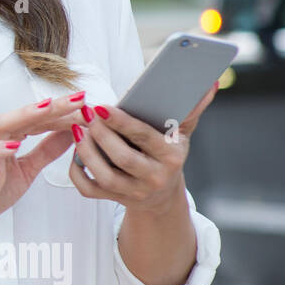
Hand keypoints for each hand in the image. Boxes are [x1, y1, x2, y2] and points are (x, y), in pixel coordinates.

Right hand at [0, 91, 85, 246]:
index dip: (64, 112)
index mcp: (8, 136)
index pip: (39, 119)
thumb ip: (46, 151)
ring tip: (50, 108)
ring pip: (3, 125)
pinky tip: (15, 145)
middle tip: (79, 98)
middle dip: (53, 106)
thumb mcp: (27, 170)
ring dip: (27, 116)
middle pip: (25, 115)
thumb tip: (71, 132)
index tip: (88, 106)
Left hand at [69, 80, 219, 212]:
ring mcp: (135, 192)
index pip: (144, 137)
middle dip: (101, 135)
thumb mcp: (181, 134)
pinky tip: (74, 152)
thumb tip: (210, 83)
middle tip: (85, 114)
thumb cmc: (166, 153)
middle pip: (123, 158)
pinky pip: (90, 190)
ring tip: (77, 130)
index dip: (121, 122)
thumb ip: (191, 109)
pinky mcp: (116, 200)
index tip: (101, 106)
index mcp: (171, 156)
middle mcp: (155, 178)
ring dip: (86, 152)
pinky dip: (77, 172)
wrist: (161, 195)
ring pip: (104, 176)